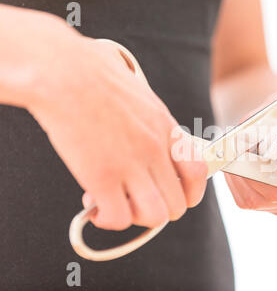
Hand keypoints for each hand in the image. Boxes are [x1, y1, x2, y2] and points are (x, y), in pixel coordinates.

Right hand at [27, 28, 206, 229]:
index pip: (198, 173)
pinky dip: (107, 219)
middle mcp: (156, 150)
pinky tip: (93, 203)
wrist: (63, 71)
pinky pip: (118, 218)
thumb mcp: (139, 91)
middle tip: (135, 199)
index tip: (173, 194)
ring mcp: (132, 165)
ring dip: (136, 218)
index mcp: (166, 128)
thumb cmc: (93, 72)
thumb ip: (148, 114)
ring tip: (115, 203)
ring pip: (155, 217)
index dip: (190, 193)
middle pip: (177, 204)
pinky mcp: (102, 177)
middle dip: (158, 209)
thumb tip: (144, 121)